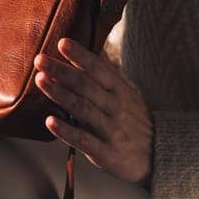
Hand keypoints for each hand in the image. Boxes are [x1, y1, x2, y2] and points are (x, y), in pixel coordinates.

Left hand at [34, 36, 153, 188]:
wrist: (158, 155)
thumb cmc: (134, 122)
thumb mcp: (126, 96)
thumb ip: (105, 79)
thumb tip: (83, 56)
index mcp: (119, 90)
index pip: (98, 69)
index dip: (80, 55)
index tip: (62, 43)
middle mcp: (116, 107)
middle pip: (85, 85)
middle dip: (61, 71)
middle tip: (40, 60)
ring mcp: (111, 129)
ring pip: (83, 108)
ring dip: (59, 94)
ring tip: (40, 80)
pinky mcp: (106, 152)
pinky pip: (84, 140)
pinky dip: (66, 131)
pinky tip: (50, 121)